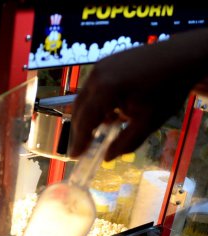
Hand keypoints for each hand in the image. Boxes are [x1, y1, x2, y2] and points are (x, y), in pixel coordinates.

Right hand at [71, 28, 207, 160]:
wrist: (181, 57)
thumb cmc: (168, 90)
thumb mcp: (149, 122)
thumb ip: (127, 142)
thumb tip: (107, 157)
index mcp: (106, 90)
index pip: (85, 121)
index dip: (79, 140)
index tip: (75, 156)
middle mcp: (96, 77)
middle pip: (80, 109)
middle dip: (80, 129)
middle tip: (82, 147)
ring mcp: (99, 67)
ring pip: (84, 97)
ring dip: (87, 116)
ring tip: (96, 131)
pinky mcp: (104, 63)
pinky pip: (92, 87)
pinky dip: (95, 102)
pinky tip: (107, 112)